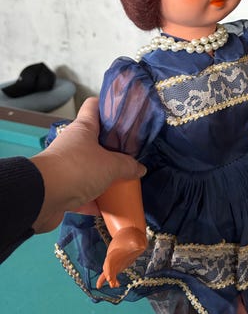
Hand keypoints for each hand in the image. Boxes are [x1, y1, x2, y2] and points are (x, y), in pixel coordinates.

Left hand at [31, 97, 146, 232]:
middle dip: (115, 148)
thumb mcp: (111, 166)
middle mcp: (74, 144)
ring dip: (106, 177)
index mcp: (84, 129)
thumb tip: (140, 169)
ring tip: (125, 181)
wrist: (41, 198)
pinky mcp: (61, 188)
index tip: (125, 113)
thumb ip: (128, 166)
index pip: (95, 106)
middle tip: (133, 154)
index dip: (109, 106)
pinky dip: (95, 200)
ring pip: (91, 168)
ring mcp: (66, 166)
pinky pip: (83, 193)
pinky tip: (111, 207)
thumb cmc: (77, 169)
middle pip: (96, 140)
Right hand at [96, 226, 146, 288]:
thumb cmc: (132, 235)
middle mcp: (112, 256)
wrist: (130, 232)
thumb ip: (137, 243)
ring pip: (109, 271)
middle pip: (108, 267)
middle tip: (112, 283)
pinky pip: (112, 272)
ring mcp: (114, 261)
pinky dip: (112, 279)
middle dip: (109, 275)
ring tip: (114, 285)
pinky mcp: (118, 264)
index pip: (109, 261)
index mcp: (114, 251)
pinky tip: (116, 285)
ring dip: (110, 278)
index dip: (108, 270)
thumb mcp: (135, 238)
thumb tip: (142, 246)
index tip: (109, 278)